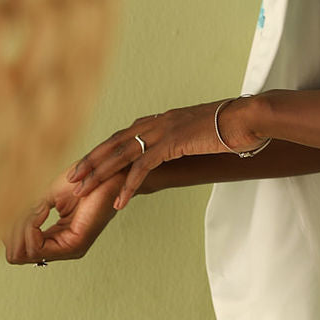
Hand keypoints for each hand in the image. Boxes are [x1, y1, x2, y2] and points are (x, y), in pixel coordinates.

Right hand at [3, 171, 120, 264]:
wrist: (110, 174)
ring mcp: (69, 249)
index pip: (18, 249)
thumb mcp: (47, 198)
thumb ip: (28, 216)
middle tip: (27, 209)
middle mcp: (62, 249)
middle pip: (17, 255)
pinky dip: (31, 226)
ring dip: (21, 227)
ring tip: (37, 207)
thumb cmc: (85, 182)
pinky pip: (38, 246)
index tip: (25, 207)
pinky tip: (41, 209)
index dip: (11, 229)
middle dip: (12, 231)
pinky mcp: (75, 244)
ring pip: (25, 252)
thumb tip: (7, 232)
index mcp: (57, 239)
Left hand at [66, 100, 264, 209]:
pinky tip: (119, 201)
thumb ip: (185, 140)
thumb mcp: (200, 134)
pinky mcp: (173, 143)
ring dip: (99, 174)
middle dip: (89, 161)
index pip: (122, 136)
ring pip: (120, 154)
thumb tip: (182, 149)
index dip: (102, 152)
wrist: (249, 118)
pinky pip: (143, 167)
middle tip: (70, 179)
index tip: (85, 166)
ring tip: (82, 190)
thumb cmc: (231, 127)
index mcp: (160, 120)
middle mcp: (156, 122)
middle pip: (113, 143)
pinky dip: (129, 186)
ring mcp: (163, 131)